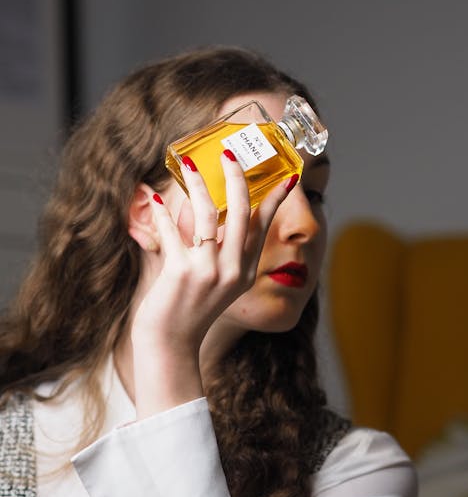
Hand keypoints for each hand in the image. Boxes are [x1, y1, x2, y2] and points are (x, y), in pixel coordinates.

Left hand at [130, 153, 294, 418]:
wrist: (171, 344)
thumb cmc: (190, 311)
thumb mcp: (218, 284)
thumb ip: (220, 251)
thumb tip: (210, 212)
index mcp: (244, 270)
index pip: (264, 225)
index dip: (275, 198)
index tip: (287, 175)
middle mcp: (232, 269)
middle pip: (242, 210)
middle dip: (236, 175)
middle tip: (229, 152)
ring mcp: (208, 270)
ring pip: (207, 212)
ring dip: (196, 182)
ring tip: (187, 163)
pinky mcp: (181, 272)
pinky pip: (171, 231)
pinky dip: (160, 212)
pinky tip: (152, 198)